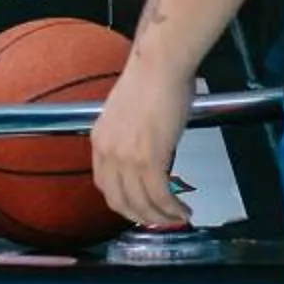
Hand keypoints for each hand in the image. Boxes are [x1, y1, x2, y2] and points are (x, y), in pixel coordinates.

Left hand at [91, 50, 195, 230]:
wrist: (159, 64)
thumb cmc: (151, 79)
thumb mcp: (127, 114)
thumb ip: (130, 137)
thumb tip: (147, 152)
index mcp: (100, 140)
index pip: (105, 186)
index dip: (124, 203)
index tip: (141, 208)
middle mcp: (108, 152)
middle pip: (120, 202)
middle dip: (143, 216)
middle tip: (162, 219)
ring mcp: (127, 157)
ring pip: (142, 203)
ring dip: (162, 217)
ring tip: (179, 217)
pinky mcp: (150, 158)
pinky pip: (160, 195)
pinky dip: (172, 208)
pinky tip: (184, 210)